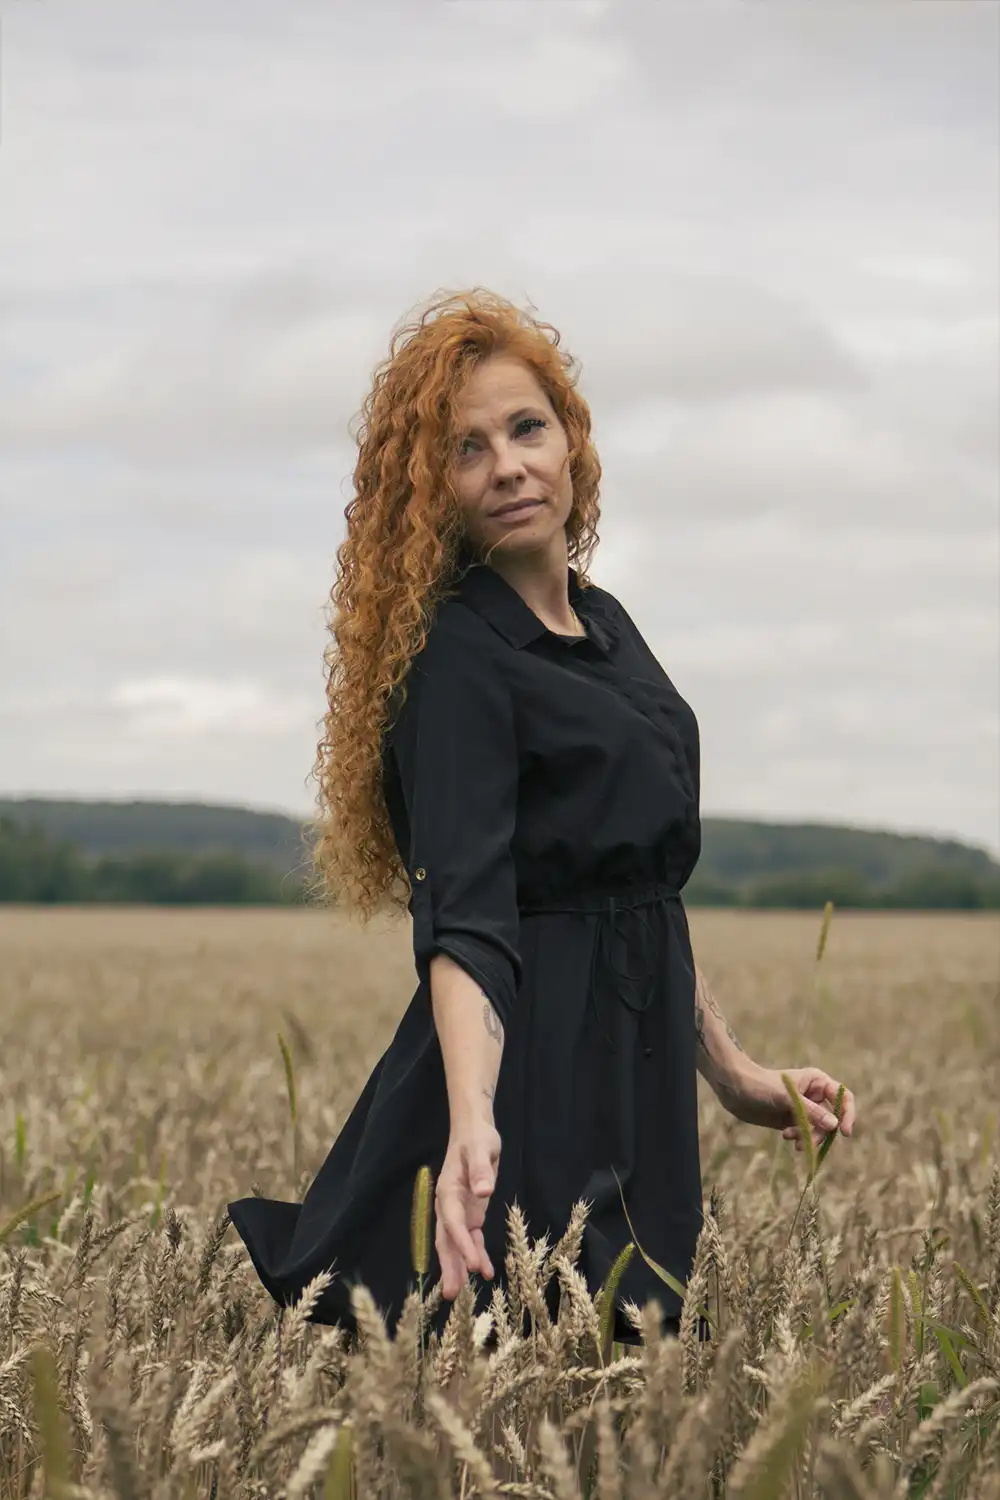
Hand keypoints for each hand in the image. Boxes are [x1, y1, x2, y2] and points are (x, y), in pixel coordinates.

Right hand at [434, 1121, 500, 1299]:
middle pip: (446, 1240)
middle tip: (452, 1294)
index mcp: (448, 1190)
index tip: (472, 1264)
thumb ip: (481, 1170)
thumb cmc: (477, 1137)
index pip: (452, 1222)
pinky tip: (485, 1272)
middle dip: (450, 1265)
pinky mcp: (470, 1214)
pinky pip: (471, 1239)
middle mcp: (448, 1205)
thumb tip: (484, 1191)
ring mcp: (458, 1211)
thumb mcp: (481, 1149)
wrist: (473, 1130)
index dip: (461, 1244)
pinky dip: (476, 1254)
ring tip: (460, 1294)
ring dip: (459, 1266)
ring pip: (455, 1244)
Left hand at [720, 1063, 855, 1152]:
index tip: (845, 1133)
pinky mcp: (793, 1120)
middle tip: (808, 1141)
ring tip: (790, 1137)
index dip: (848, 1115)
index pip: (844, 1098)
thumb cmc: (760, 1086)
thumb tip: (834, 1126)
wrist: (734, 1090)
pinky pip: (806, 1134)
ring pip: (819, 1129)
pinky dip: (800, 1138)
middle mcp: (814, 1095)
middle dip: (821, 1132)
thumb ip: (810, 1112)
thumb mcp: (786, 1099)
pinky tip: (786, 1137)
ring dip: (808, 1136)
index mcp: (817, 1081)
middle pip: (832, 1118)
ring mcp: (804, 1109)